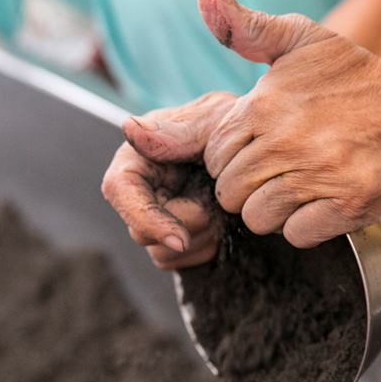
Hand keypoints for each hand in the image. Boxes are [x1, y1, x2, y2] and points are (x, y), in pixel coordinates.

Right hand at [101, 92, 236, 269]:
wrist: (260, 157)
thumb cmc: (233, 129)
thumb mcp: (214, 119)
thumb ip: (177, 131)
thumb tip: (130, 128)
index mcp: (137, 157)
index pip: (120, 191)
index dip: (146, 218)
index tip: (181, 239)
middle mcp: (138, 191)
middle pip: (142, 232)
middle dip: (189, 225)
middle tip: (221, 204)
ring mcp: (153, 218)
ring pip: (162, 253)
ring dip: (201, 237)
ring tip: (223, 209)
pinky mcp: (169, 240)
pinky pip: (178, 262)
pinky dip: (205, 249)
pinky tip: (220, 224)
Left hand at [198, 0, 380, 247]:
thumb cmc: (348, 77)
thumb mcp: (298, 39)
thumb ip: (244, 26)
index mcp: (264, 106)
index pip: (215, 155)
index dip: (231, 158)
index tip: (257, 149)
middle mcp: (286, 142)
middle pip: (230, 193)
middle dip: (247, 187)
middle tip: (277, 171)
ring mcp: (318, 176)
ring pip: (258, 218)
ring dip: (273, 210)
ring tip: (297, 186)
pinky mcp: (346, 206)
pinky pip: (296, 234)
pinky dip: (305, 225)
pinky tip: (319, 201)